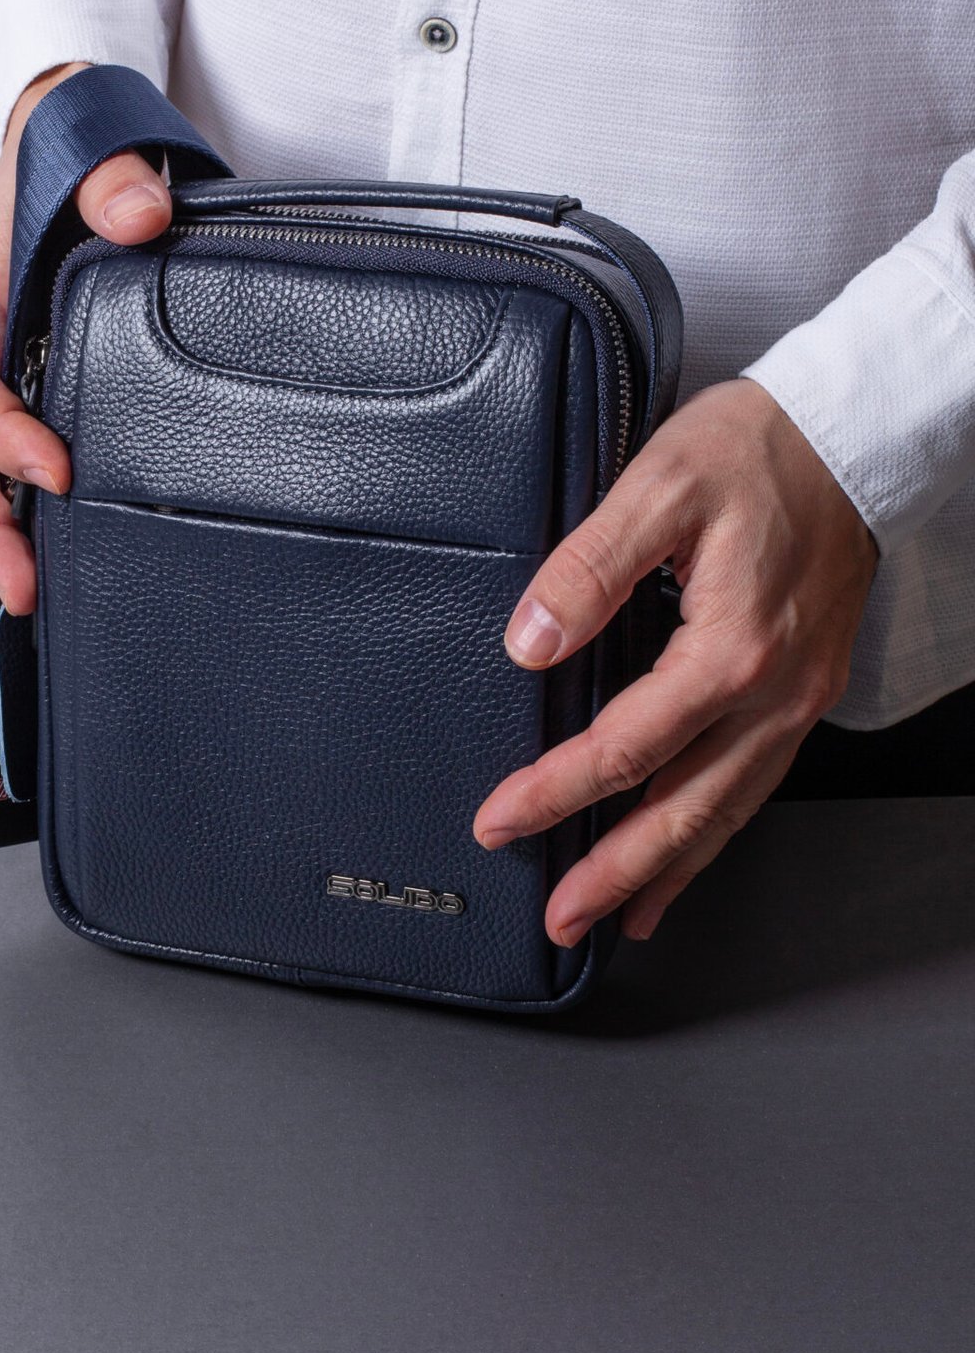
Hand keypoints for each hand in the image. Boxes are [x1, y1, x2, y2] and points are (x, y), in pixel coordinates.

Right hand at [0, 61, 171, 614]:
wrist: (73, 146)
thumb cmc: (71, 153)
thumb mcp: (94, 148)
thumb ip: (115, 179)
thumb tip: (139, 217)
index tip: (55, 469)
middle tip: (25, 581)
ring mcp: (2, 374)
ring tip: (35, 593)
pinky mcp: (32, 390)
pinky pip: (10, 461)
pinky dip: (23, 512)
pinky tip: (61, 555)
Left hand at [471, 378, 879, 943]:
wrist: (852, 433)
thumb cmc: (759, 450)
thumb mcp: (658, 485)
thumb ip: (589, 566)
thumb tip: (532, 640)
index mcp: (728, 648)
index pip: (622, 748)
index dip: (554, 792)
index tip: (500, 821)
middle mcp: (772, 691)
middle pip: (682, 809)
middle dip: (615, 874)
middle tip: (559, 918)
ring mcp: (796, 698)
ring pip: (726, 811)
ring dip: (667, 871)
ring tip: (617, 918)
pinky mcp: (803, 692)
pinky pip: (754, 785)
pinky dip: (713, 833)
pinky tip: (684, 855)